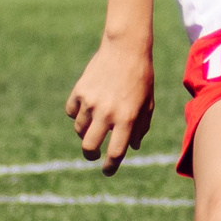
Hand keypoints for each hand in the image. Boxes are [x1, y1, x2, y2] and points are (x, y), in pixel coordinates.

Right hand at [65, 38, 154, 173]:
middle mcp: (107, 113)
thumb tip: (132, 148)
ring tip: (94, 125)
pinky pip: (72, 112)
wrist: (126, 48)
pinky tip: (86, 108)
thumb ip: (141, 128)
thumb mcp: (148, 104)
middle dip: (90, 156)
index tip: (107, 171)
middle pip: (89, 147)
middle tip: (93, 155)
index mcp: (127, 119)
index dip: (110, 166)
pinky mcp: (79, 91)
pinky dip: (77, 114)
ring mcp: (91, 102)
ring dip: (85, 132)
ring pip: (79, 130)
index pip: (116, 152)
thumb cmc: (141, 78)